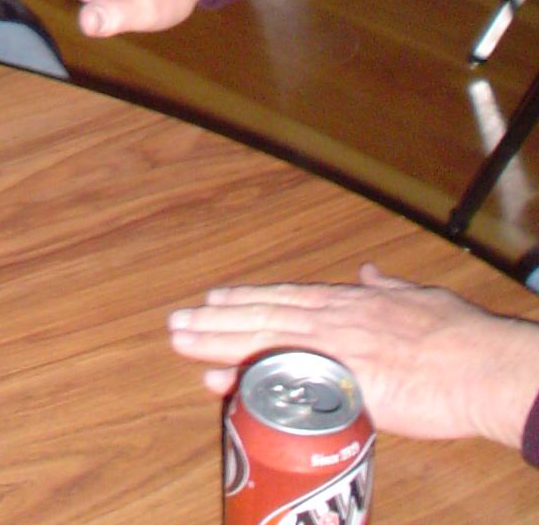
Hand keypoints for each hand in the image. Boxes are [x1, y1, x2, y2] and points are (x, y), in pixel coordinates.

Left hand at [168, 265, 538, 446]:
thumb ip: (388, 287)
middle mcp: (333, 319)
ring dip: (218, 341)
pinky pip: (283, 380)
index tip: (214, 299)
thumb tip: (370, 273)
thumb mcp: (418, 297)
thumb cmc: (456, 334)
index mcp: (349, 302)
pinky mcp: (340, 382)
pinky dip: (248, 377)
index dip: (247, 299)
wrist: (477, 365)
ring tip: (182, 340)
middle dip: (217, 319)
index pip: (285, 298)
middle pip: (263, 316)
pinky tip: (219, 380)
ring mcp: (332, 349)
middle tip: (178, 322)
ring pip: (262, 341)